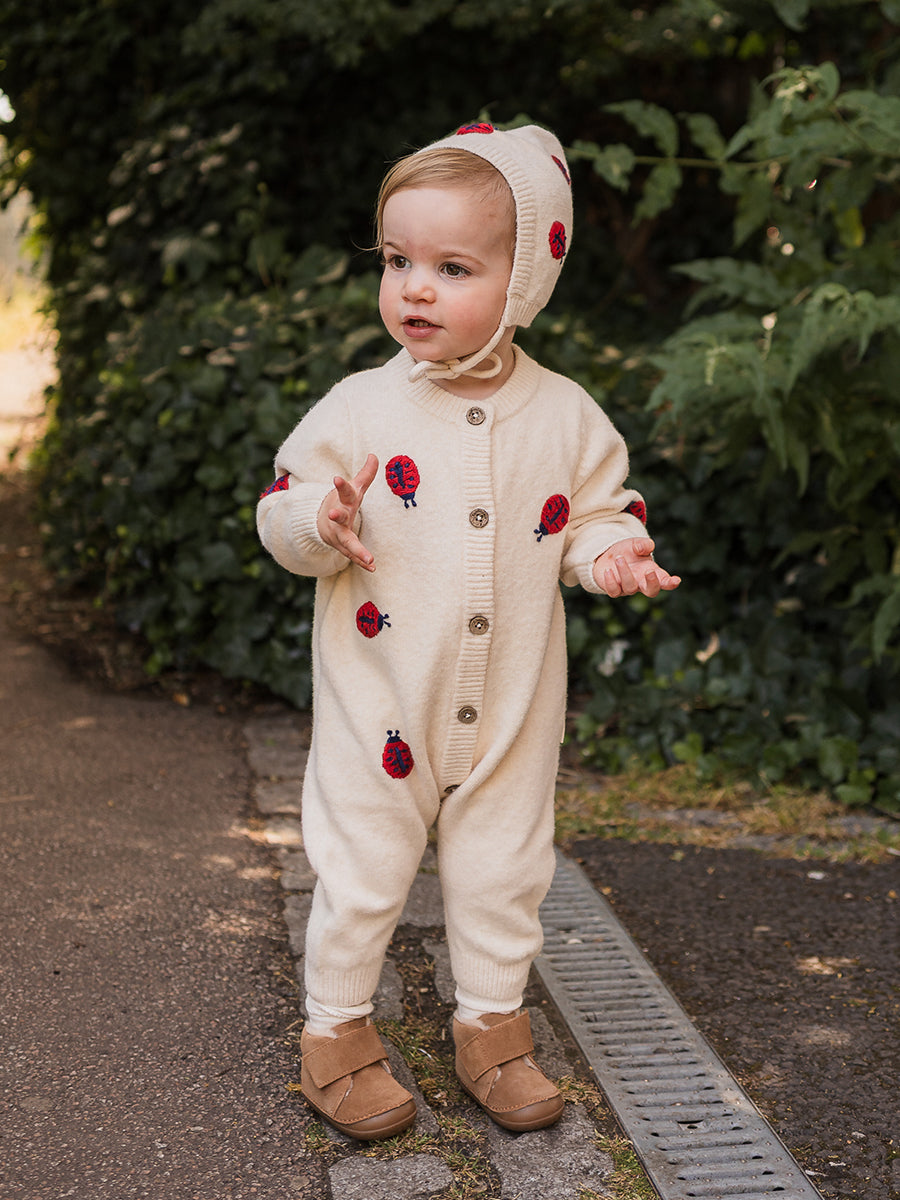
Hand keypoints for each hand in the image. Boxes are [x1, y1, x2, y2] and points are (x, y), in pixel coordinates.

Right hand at [317, 453, 378, 570]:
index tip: (335, 478)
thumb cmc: (343, 502)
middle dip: (336, 515)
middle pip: (339, 516)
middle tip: (333, 514)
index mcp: (343, 500)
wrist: (322, 522)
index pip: (343, 491)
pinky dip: (362, 560)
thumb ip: (366, 474)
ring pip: (346, 541)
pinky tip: (373, 567)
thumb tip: (374, 455)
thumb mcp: (355, 488)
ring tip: (369, 558)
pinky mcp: (342, 545)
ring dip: (356, 549)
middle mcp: (339, 517)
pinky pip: (353, 554)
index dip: (340, 485)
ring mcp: (339, 533)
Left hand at [593, 537, 680, 597]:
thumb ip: (643, 544)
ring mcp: (628, 588)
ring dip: (625, 573)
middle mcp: (641, 583)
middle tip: (649, 571)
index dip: (671, 583)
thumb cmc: (628, 551)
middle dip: (652, 583)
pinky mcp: (614, 590)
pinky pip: (614, 592)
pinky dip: (611, 582)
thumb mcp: (636, 544)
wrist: (607, 556)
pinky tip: (608, 571)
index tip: (676, 580)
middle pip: (651, 592)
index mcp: (652, 572)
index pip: (664, 581)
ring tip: (619, 558)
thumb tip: (646, 546)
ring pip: (630, 588)